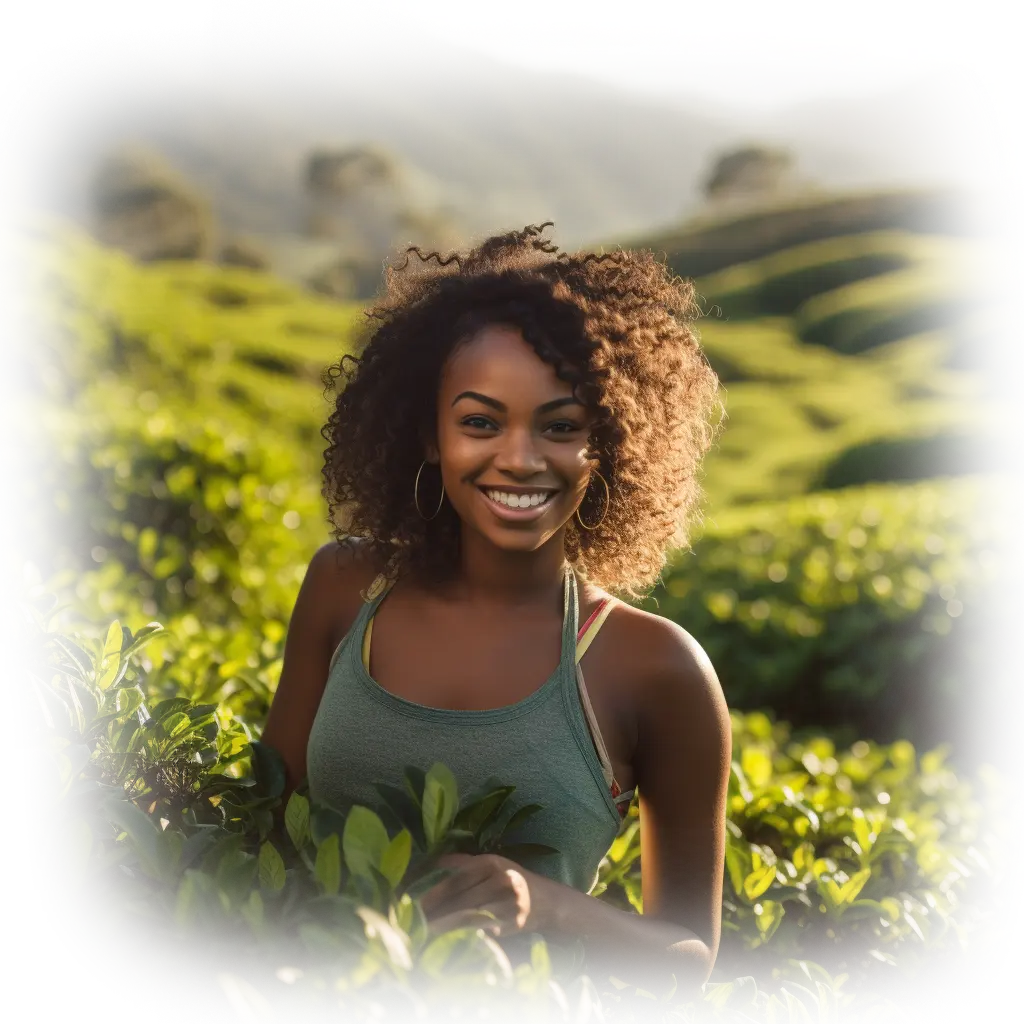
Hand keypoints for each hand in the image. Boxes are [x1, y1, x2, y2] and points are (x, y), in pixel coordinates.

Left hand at [418, 853, 553, 938]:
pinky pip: (482, 932)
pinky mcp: (513, 925)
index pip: (455, 878)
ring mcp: (508, 904)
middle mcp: (501, 881)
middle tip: (410, 924)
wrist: (547, 900)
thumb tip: (428, 866)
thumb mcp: (491, 864)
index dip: (432, 892)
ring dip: (444, 928)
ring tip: (422, 936)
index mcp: (491, 863)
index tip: (409, 903)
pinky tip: (448, 943)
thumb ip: (462, 863)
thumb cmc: (510, 879)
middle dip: (434, 913)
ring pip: (468, 918)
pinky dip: (463, 937)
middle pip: (460, 900)